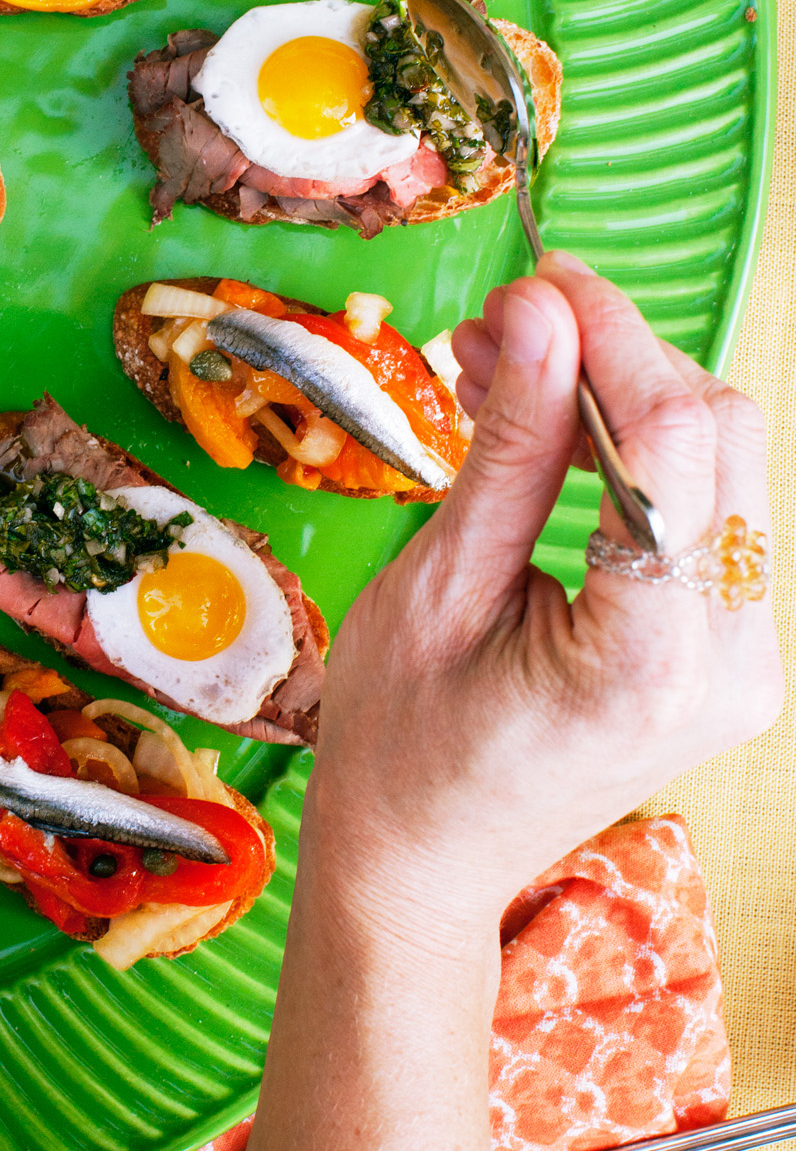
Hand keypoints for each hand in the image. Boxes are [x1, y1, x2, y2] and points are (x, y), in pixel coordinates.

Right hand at [307, 250, 782, 938]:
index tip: (529, 286)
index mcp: (648, 661)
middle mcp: (731, 663)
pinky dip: (637, 451)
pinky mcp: (733, 649)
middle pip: (723, 433)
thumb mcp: (437, 588)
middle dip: (616, 356)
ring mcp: (747, 662)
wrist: (424, 863)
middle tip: (501, 331)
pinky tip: (551, 433)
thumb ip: (510, 447)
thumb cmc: (403, 749)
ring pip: (727, 458)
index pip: (676, 438)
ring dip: (622, 396)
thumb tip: (539, 311)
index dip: (608, 335)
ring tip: (504, 379)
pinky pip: (710, 506)